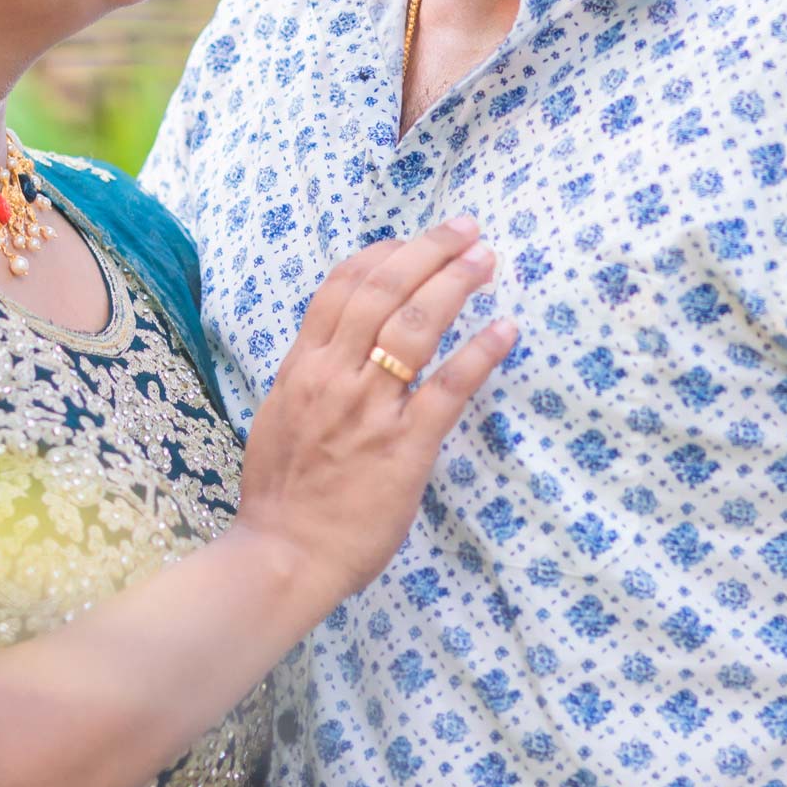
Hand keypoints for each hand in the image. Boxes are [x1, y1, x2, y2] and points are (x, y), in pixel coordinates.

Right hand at [231, 219, 517, 613]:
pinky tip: (505, 330)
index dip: (383, 254)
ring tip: (486, 261)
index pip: (342, 287)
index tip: (413, 241)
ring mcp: (371, 410)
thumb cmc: (283, 494)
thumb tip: (343, 345)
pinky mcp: (405, 447)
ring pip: (414, 326)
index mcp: (304, 367)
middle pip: (384, 291)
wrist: (284, 556)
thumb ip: (312, 375)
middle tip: (467, 230)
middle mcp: (335, 377)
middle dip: (429, 251)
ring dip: (455, 284)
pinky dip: (479, 353)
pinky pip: (448, 388)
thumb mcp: (282, 414)